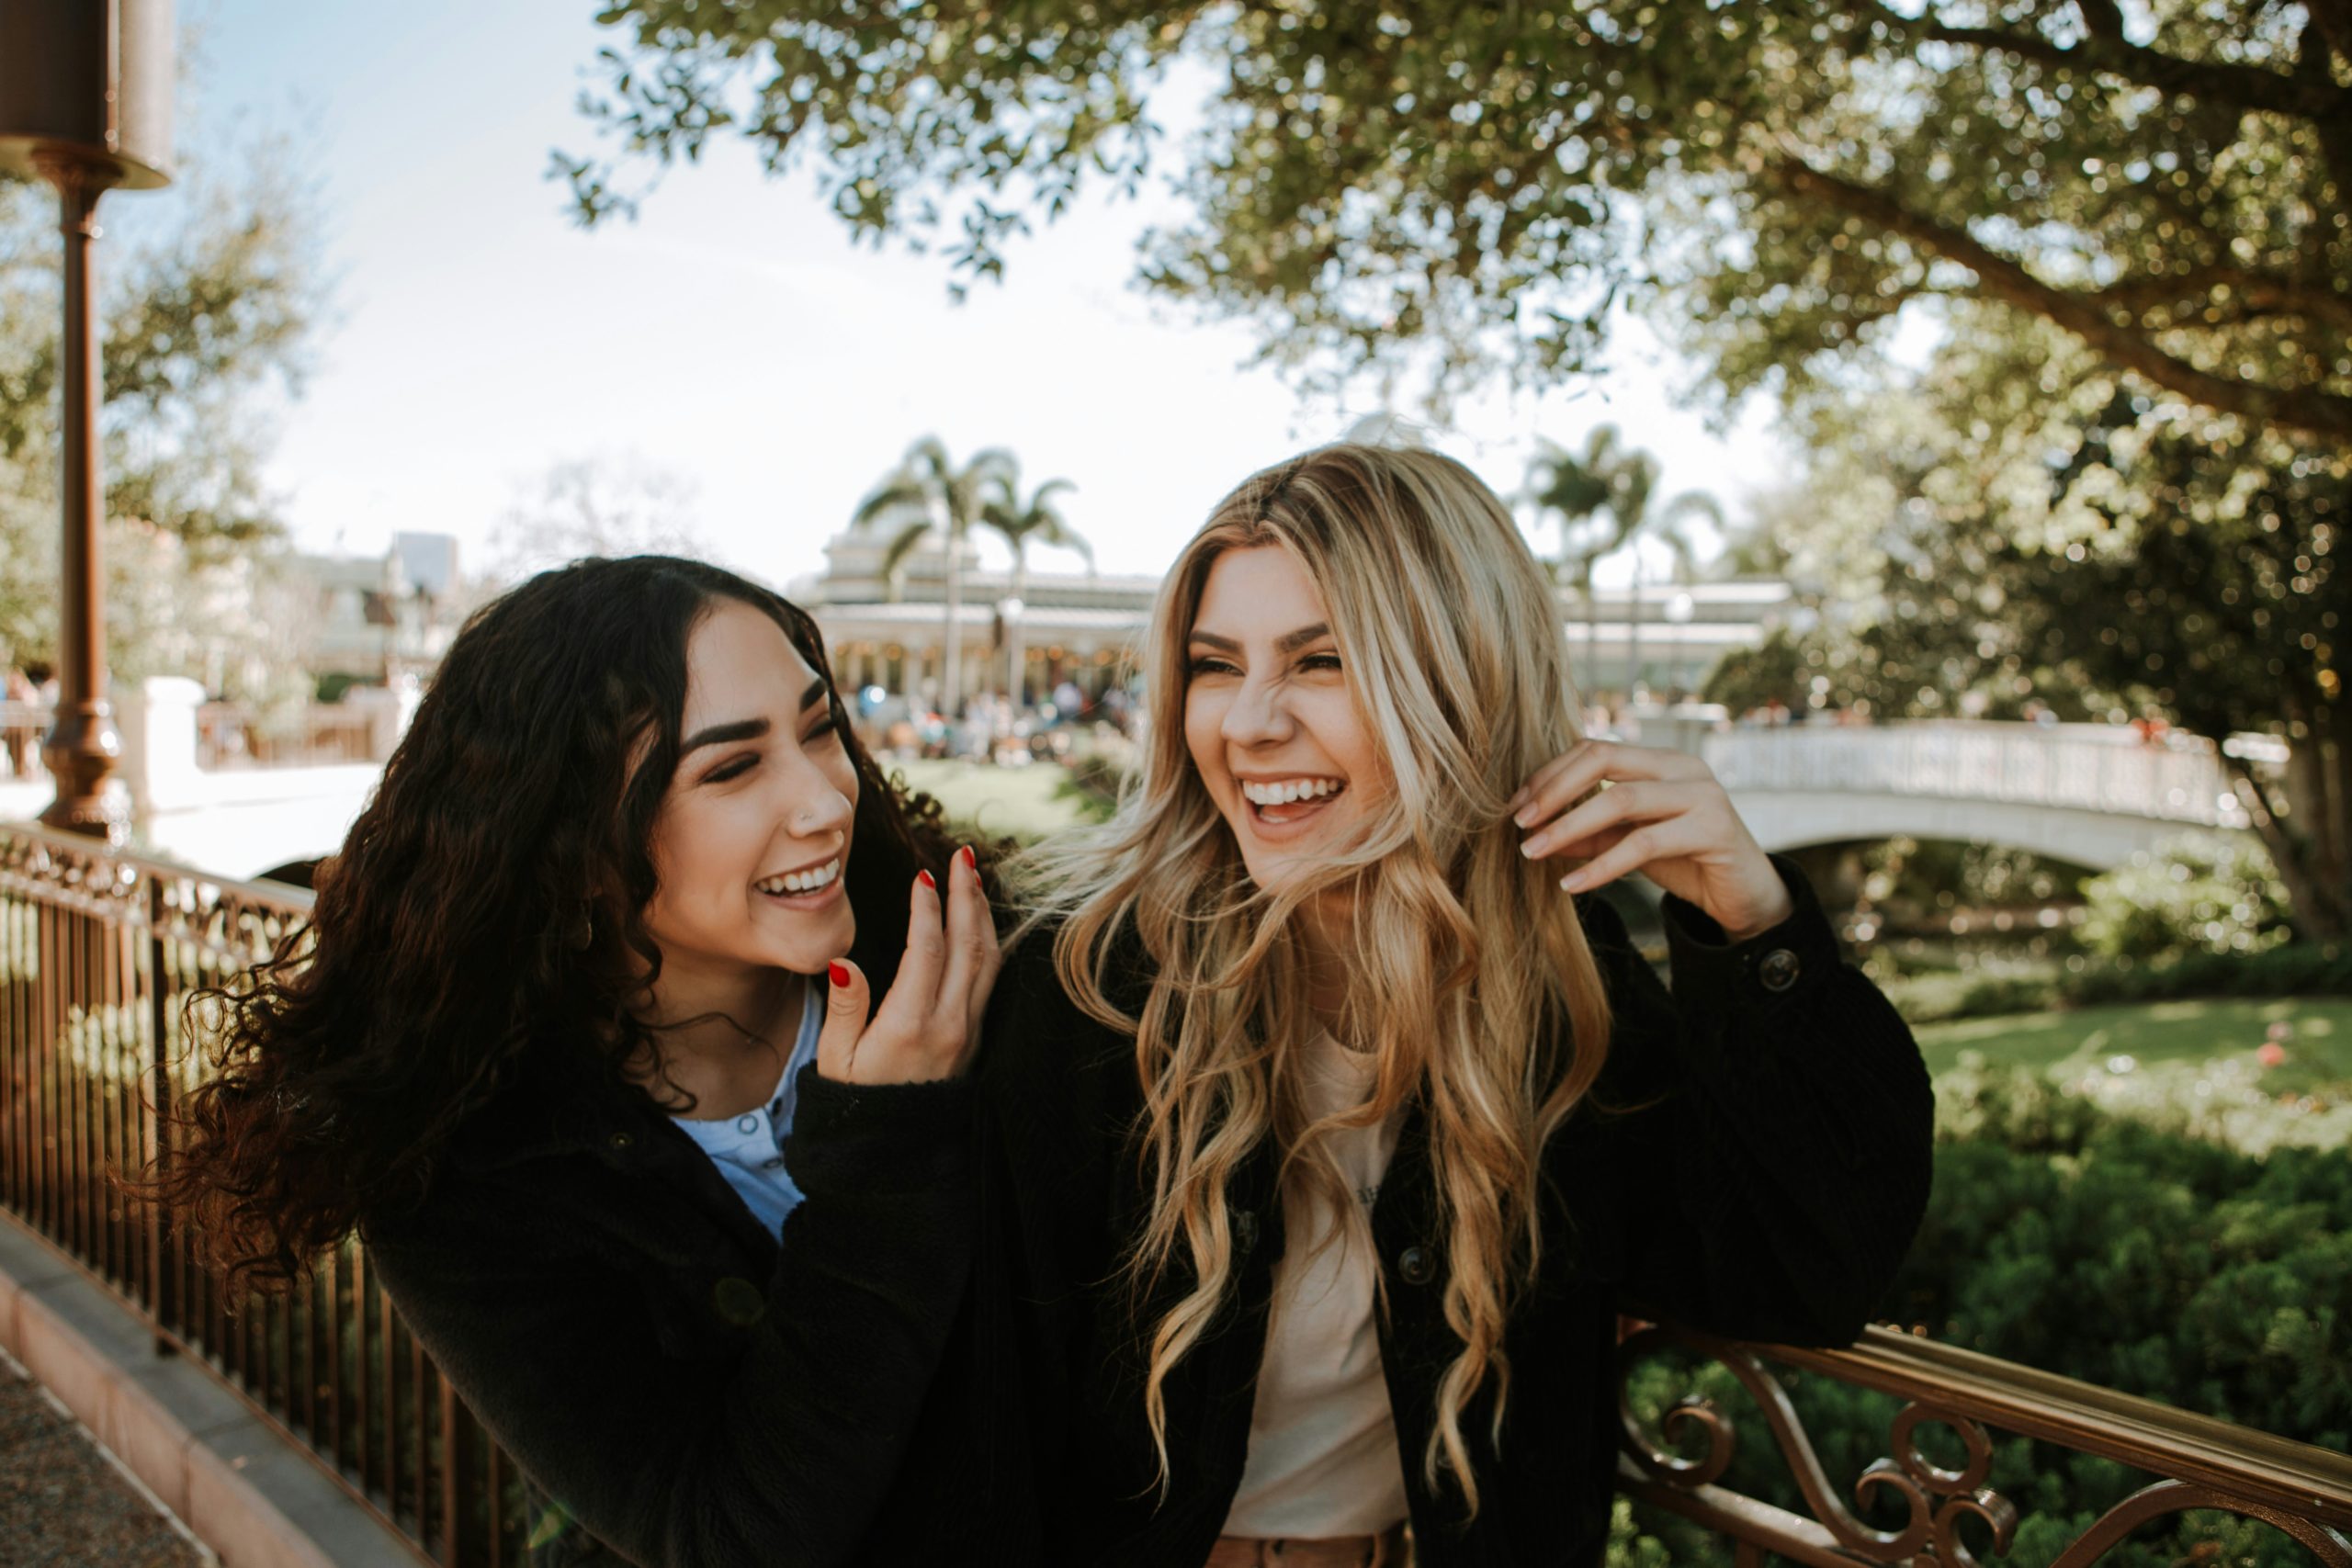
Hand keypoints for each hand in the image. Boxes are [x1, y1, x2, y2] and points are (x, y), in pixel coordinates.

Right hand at [815, 846, 1000, 1083]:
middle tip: (963, 856)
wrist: (895, 1149)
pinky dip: (989, 942)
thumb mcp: (836, 1059)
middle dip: (966, 895)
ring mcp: (968, 1030)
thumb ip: (845, 1008)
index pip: (925, 950)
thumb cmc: (856, 1100)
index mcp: (909, 1025)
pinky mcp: (976, 1037)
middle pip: (968, 945)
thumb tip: (843, 961)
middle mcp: (948, 1023)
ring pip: (988, 960)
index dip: (926, 908)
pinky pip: (991, 979)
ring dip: (983, 914)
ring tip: (973, 878)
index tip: (922, 875)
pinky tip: (980, 922)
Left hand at [1510, 739, 1793, 939]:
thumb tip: (1534, 832)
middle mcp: (1683, 766)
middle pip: (1604, 758)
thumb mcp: (1628, 843)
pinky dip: (1601, 865)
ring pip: (1620, 799)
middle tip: (1518, 824)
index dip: (1550, 774)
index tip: (1515, 807)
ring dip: (1568, 827)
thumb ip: (1589, 833)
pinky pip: (1643, 844)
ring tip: (1533, 853)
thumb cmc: (1686, 861)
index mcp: (1661, 760)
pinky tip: (1572, 884)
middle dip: (1553, 790)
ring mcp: (1702, 794)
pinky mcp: (1713, 830)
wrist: (1746, 895)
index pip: (1595, 748)